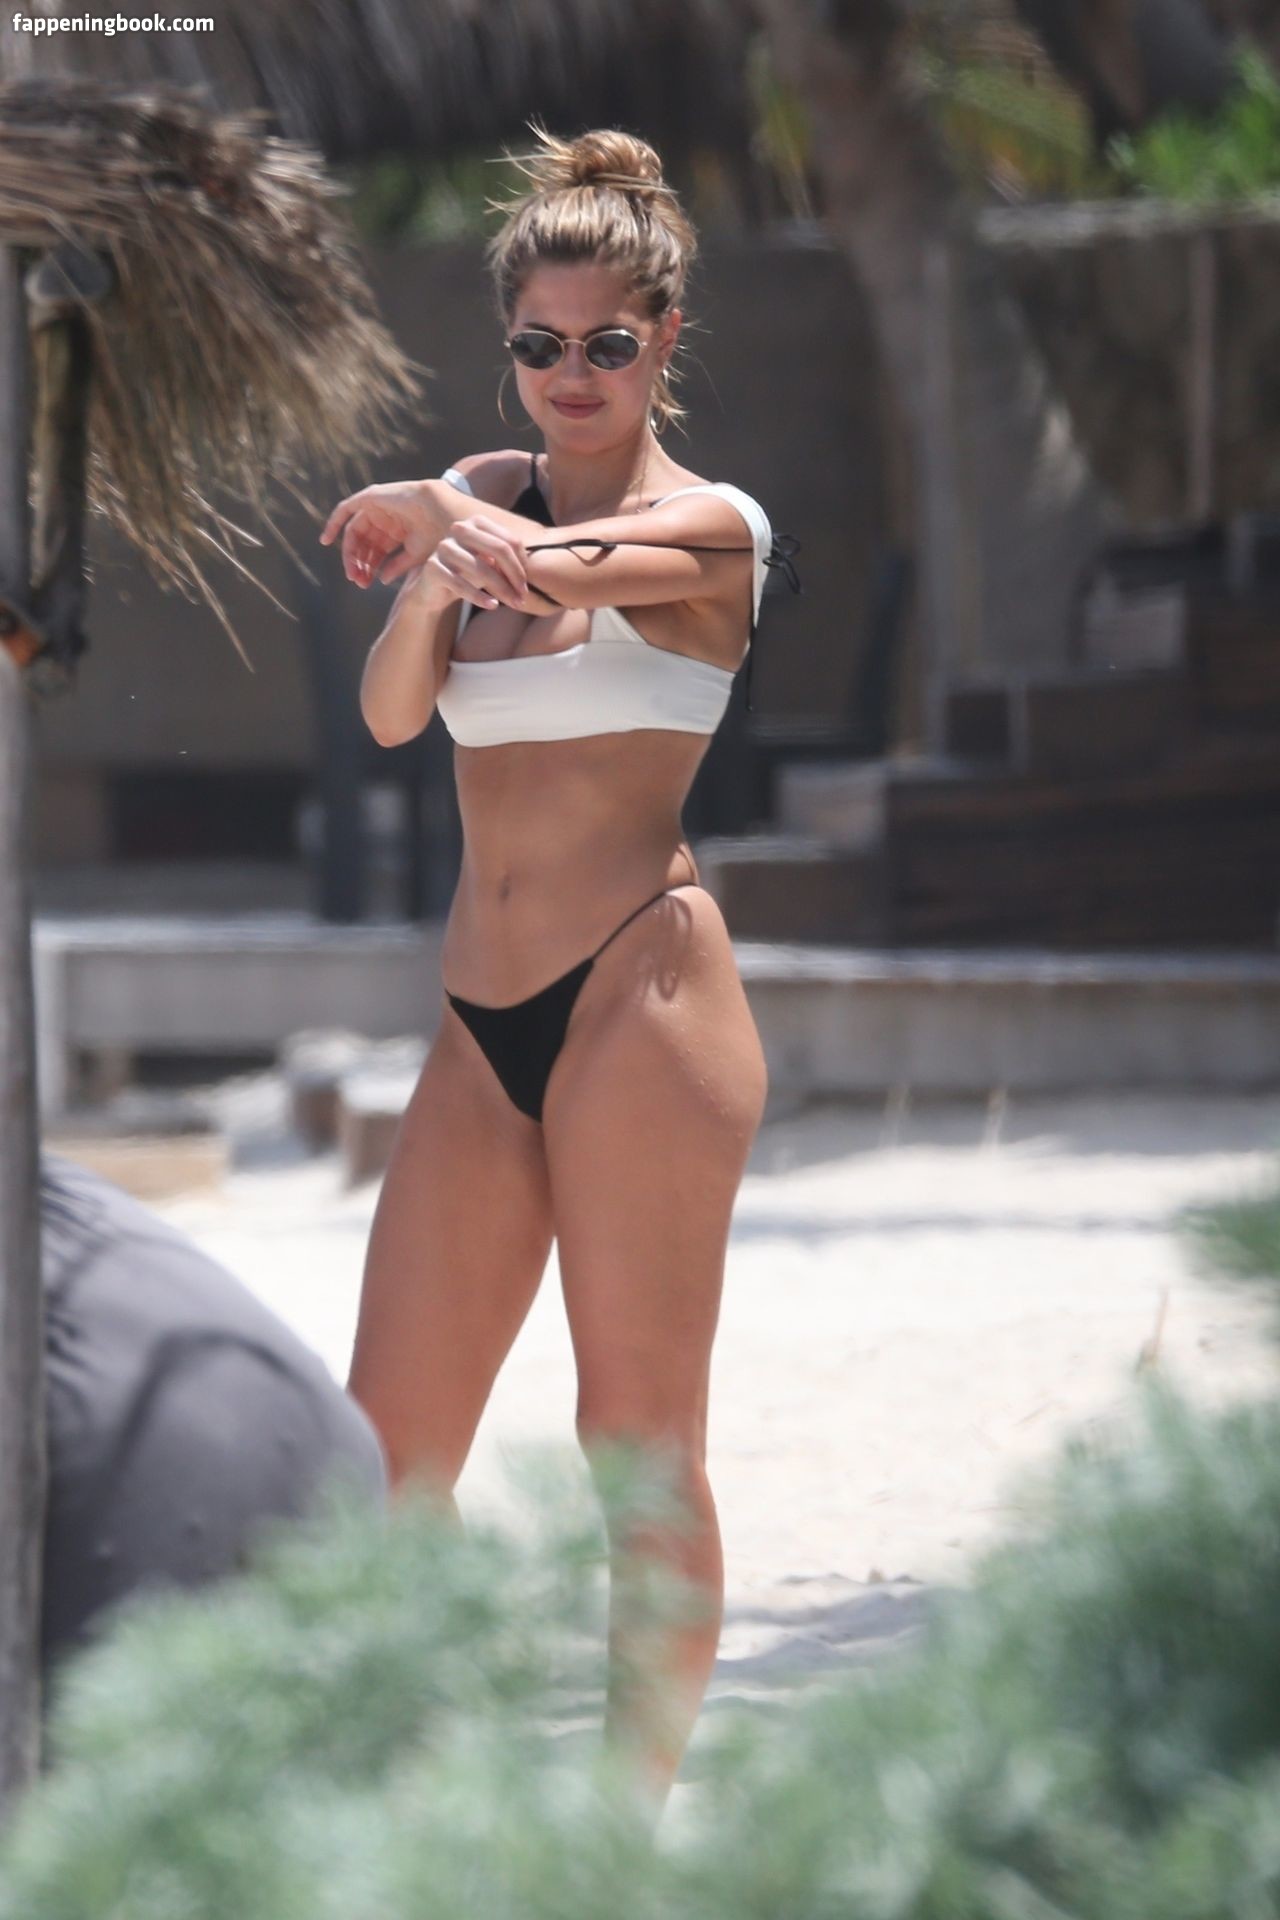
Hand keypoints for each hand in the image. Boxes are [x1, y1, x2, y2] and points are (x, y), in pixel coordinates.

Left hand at [319, 481, 442, 587]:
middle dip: (359, 563)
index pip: (376, 551)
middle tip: (357, 581)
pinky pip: (345, 509)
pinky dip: (334, 523)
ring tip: (351, 573)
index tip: (364, 584)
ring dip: (349, 553)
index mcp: (397, 531)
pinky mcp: (370, 497)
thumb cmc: (434, 532)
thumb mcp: (414, 555)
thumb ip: (396, 567)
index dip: (369, 568)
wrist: (439, 512)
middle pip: (363, 544)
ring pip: (354, 532)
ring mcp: (377, 507)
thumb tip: (382, 580)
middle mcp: (386, 519)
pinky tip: (325, 540)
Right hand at [426, 515, 527, 610]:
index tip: (526, 585)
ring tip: (513, 604)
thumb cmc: (468, 575)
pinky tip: (492, 606)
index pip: (509, 541)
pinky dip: (479, 597)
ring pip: (482, 569)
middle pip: (498, 550)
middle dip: (515, 576)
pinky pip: (461, 584)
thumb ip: (508, 560)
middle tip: (523, 596)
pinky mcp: (432, 567)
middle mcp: (459, 529)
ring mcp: (444, 547)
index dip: (521, 564)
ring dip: (502, 590)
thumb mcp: (490, 564)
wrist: (433, 589)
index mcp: (477, 522)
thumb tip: (537, 566)